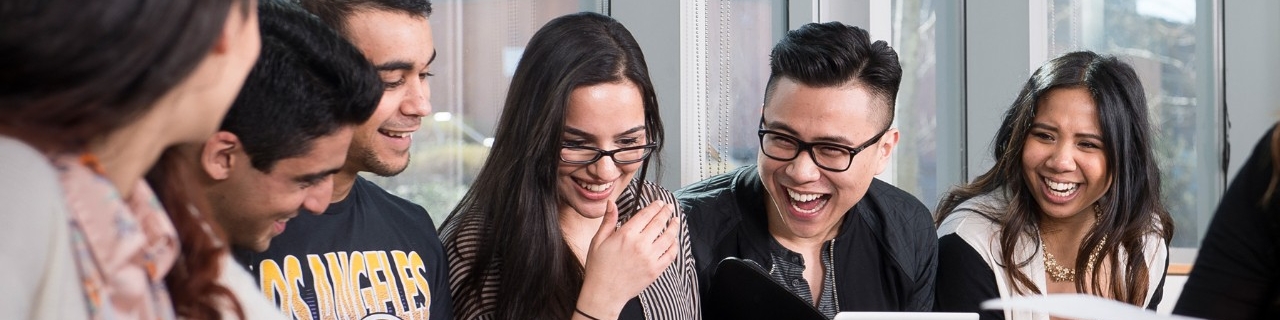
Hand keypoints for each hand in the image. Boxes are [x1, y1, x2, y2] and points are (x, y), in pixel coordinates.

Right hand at [575, 200, 680, 318]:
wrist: (604, 293)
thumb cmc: (598, 267)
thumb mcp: (598, 241)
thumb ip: (608, 221)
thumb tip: (611, 203)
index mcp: (626, 235)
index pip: (645, 215)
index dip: (654, 207)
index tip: (659, 203)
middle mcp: (640, 244)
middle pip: (659, 223)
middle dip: (666, 212)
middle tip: (669, 207)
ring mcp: (650, 258)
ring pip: (668, 237)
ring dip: (674, 227)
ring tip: (676, 220)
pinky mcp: (655, 270)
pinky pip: (670, 255)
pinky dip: (674, 246)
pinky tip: (674, 241)